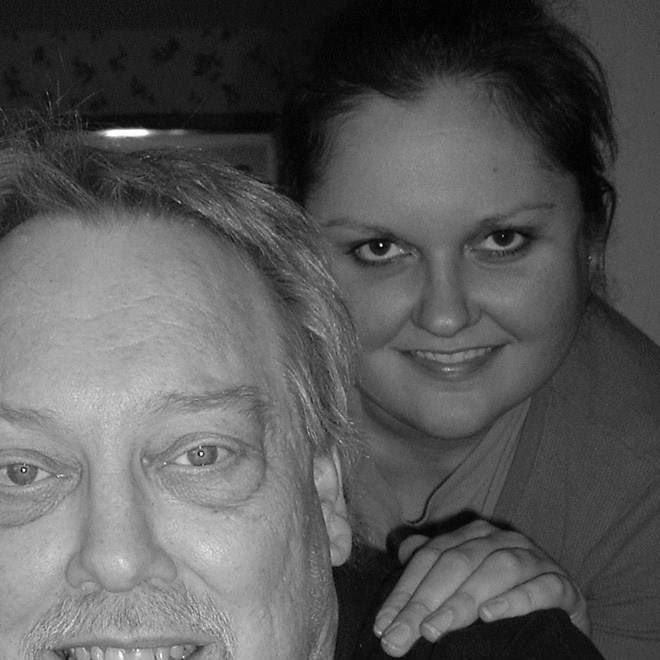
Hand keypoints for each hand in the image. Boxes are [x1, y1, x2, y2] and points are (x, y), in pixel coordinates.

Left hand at [374, 519, 589, 657]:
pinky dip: (515, 600)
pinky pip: (540, 588)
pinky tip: (490, 616)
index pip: (430, 557)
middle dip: (424, 602)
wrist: (563, 611)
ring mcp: (535, 559)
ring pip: (494, 570)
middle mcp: (502, 540)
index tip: (383, 625)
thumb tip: (401, 548)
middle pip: (456, 563)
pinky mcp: (563, 585)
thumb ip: (436, 561)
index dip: (404, 590)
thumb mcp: (467, 576)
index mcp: (473, 535)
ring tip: (435, 628)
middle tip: (401, 637)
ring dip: (462, 600)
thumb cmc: (504, 593)